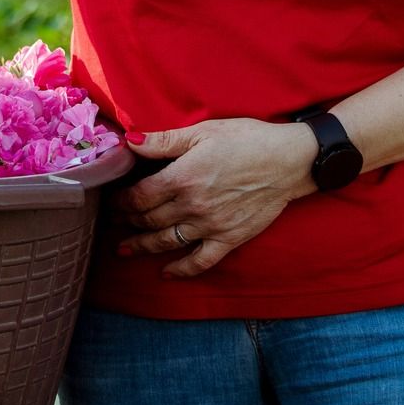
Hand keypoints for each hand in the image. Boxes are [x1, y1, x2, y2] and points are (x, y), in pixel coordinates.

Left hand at [115, 118, 314, 277]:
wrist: (289, 161)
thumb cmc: (247, 139)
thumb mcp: (203, 132)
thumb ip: (164, 140)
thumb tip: (130, 141)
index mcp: (183, 178)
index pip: (140, 196)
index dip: (122, 200)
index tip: (114, 200)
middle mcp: (192, 206)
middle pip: (149, 219)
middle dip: (127, 221)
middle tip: (114, 221)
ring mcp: (210, 226)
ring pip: (166, 242)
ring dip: (142, 246)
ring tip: (124, 249)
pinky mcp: (229, 239)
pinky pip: (200, 261)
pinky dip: (181, 270)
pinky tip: (166, 272)